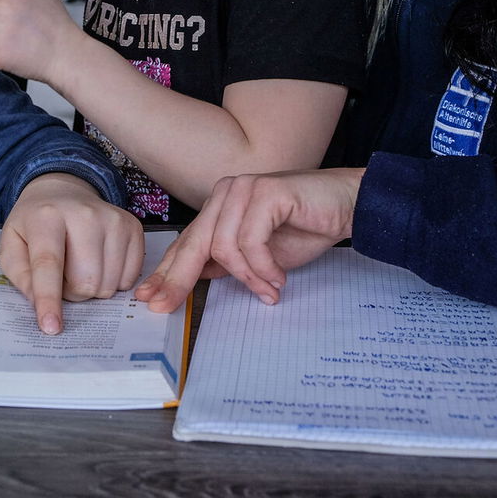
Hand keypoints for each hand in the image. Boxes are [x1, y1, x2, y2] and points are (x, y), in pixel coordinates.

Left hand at [0, 172, 144, 334]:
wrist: (63, 192)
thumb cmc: (34, 225)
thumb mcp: (12, 245)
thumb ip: (21, 276)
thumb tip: (41, 302)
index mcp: (46, 217)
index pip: (49, 264)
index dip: (49, 298)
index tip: (51, 327)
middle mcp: (84, 214)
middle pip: (85, 282)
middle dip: (71, 292)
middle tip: (63, 274)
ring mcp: (114, 219)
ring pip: (108, 285)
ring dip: (91, 288)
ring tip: (80, 266)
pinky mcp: (133, 227)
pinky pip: (129, 279)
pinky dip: (113, 281)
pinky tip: (100, 262)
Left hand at [133, 167, 364, 312]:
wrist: (347, 206)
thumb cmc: (306, 228)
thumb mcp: (258, 255)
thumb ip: (226, 263)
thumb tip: (190, 281)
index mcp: (220, 206)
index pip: (187, 243)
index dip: (167, 273)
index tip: (149, 299)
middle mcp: (227, 193)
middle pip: (194, 243)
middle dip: (178, 280)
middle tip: (167, 308)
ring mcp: (245, 189)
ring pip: (223, 247)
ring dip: (248, 277)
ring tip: (269, 289)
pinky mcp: (266, 192)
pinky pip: (250, 241)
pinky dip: (263, 267)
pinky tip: (278, 278)